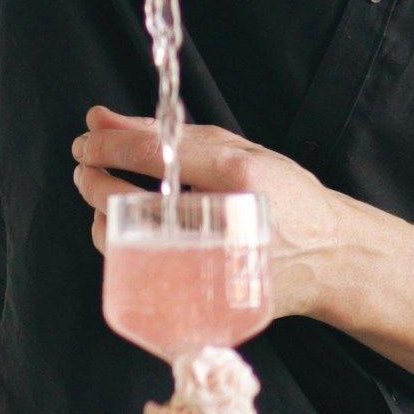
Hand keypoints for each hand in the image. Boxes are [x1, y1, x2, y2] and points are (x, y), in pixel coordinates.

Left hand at [71, 106, 354, 319]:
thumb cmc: (285, 195)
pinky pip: (141, 272)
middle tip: (85, 167)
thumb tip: (103, 118)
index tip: (85, 140)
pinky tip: (126, 230)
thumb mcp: (239, 149)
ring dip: (99, 216)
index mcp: (238, 172)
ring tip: (104, 197)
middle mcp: (222, 218)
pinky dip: (122, 248)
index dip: (107, 145)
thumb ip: (171, 131)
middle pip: (130, 201)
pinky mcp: (202, 294)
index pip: (153, 153)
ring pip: (127, 243)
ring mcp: (210, 263)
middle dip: (93, 180)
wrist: (329, 257)